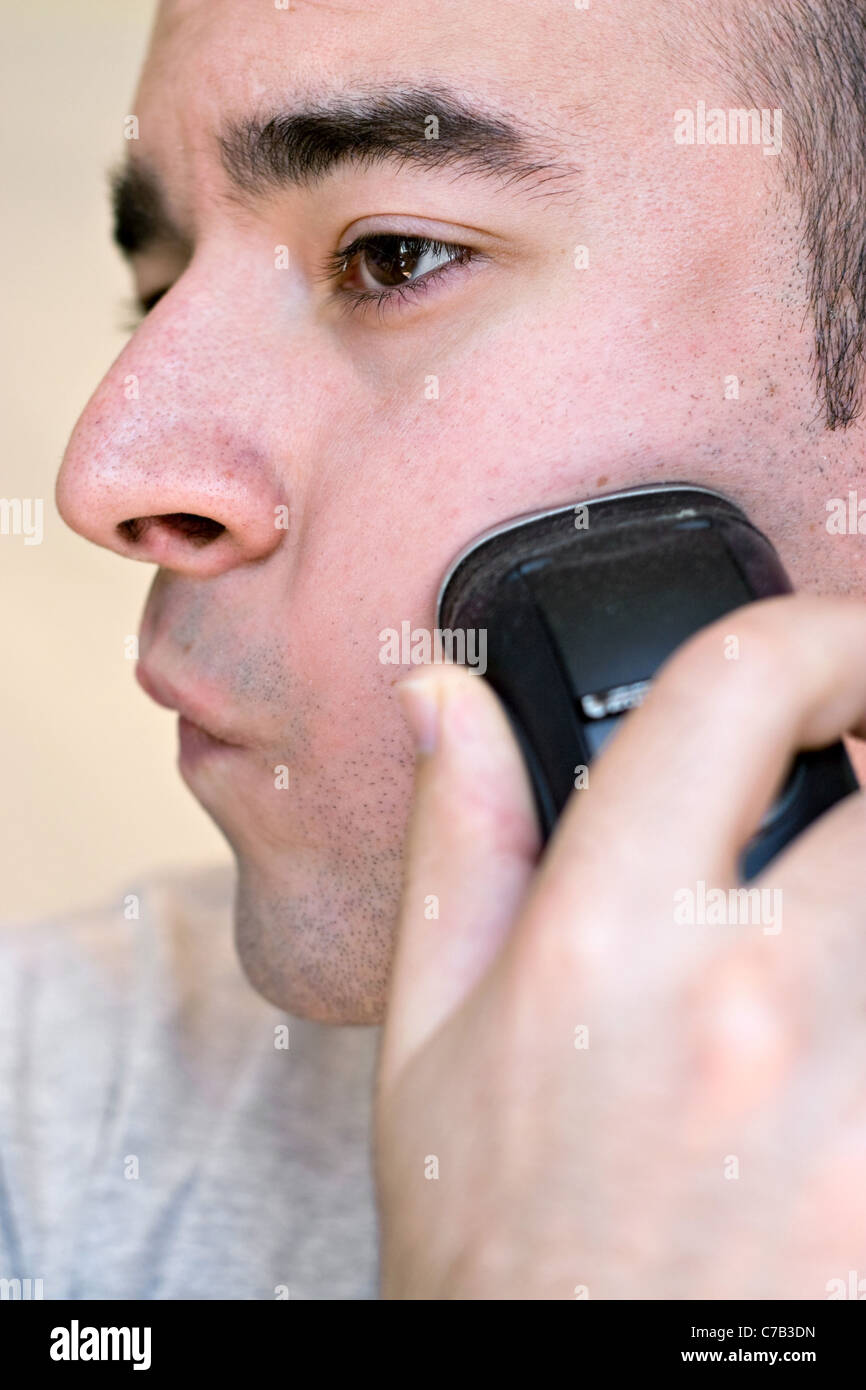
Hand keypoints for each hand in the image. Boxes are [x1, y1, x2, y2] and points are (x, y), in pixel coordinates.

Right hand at [375, 595, 865, 1298]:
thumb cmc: (499, 1247)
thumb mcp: (429, 1035)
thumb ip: (460, 840)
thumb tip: (451, 698)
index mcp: (609, 937)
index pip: (738, 686)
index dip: (817, 630)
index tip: (831, 650)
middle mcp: (754, 999)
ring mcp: (862, 1097)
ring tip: (846, 893)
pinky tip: (850, 1017)